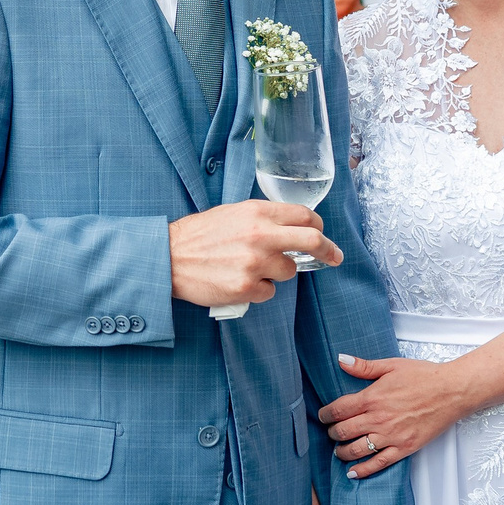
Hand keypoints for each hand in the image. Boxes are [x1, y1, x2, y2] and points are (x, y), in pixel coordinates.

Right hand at [166, 201, 335, 306]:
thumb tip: (293, 228)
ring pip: (288, 271)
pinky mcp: (246, 288)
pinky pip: (269, 292)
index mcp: (258, 212)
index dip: (317, 226)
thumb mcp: (234, 213)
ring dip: (276, 271)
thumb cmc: (200, 235)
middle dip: (328, 250)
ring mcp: (255, 264)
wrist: (169, 257)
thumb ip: (264, 219)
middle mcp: (260, 236)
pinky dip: (259, 289)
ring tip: (250, 267)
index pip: (304, 215)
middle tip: (335, 257)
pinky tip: (238, 280)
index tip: (322, 234)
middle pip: (311, 241)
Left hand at [318, 353, 473, 479]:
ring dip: (342, 452)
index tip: (322, 416)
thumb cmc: (424, 376)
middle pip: (343, 431)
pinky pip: (378, 463)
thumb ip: (364, 367)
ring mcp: (391, 436)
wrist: (452, 391)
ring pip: (356, 450)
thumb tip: (341, 360)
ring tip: (338, 450)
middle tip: (331, 432)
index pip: (338, 410)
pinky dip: (363, 470)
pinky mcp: (404, 448)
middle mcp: (379, 419)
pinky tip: (352, 472)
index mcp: (373, 397)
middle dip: (332, 433)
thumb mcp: (392, 366)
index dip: (325, 415)